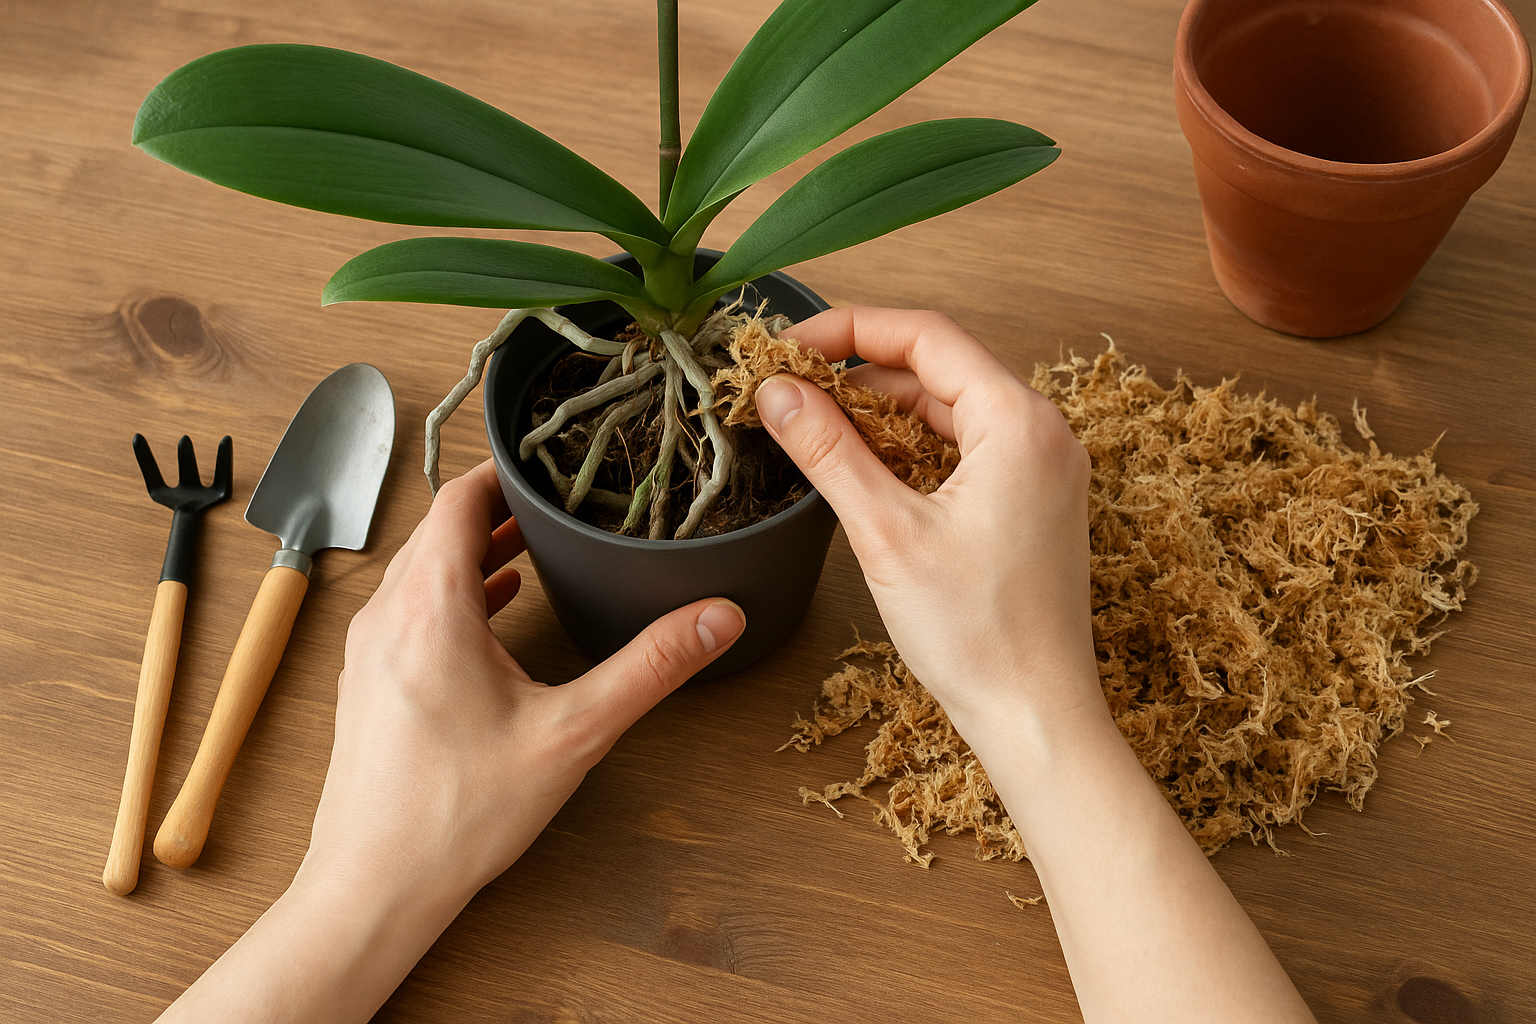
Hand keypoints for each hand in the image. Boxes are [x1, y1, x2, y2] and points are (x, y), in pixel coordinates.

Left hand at [157, 458, 744, 1022]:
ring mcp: (370, 650)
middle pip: (439, 529)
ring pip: (421, 570)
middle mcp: (387, 614)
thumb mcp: (573, 732)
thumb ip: (650, 667)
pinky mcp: (368, 684)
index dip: (507, 472)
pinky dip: (455, 593)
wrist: (372, 888)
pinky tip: (493, 609)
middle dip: (500, 508)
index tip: (553, 462)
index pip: (459, 499)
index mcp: (430, 605)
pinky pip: (410, 609)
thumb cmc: (457, 814)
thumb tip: (718, 617)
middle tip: (560, 500)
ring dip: (476, 550)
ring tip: (535, 545)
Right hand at [756, 308, 1313, 1023]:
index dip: (848, 329)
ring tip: (810, 423)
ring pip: (948, 408)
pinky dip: (910, 446)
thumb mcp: (885, 533)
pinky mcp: (1030, 501)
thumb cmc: (976, 633)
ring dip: (881, 409)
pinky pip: (963, 448)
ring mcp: (1041, 468)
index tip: (787, 345)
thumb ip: (829, 451)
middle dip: (858, 370)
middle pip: (937, 367)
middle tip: (787, 386)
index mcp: (1018, 422)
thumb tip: (777, 392)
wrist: (1036, 715)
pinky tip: (861, 463)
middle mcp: (1040, 432)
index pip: (925, 336)